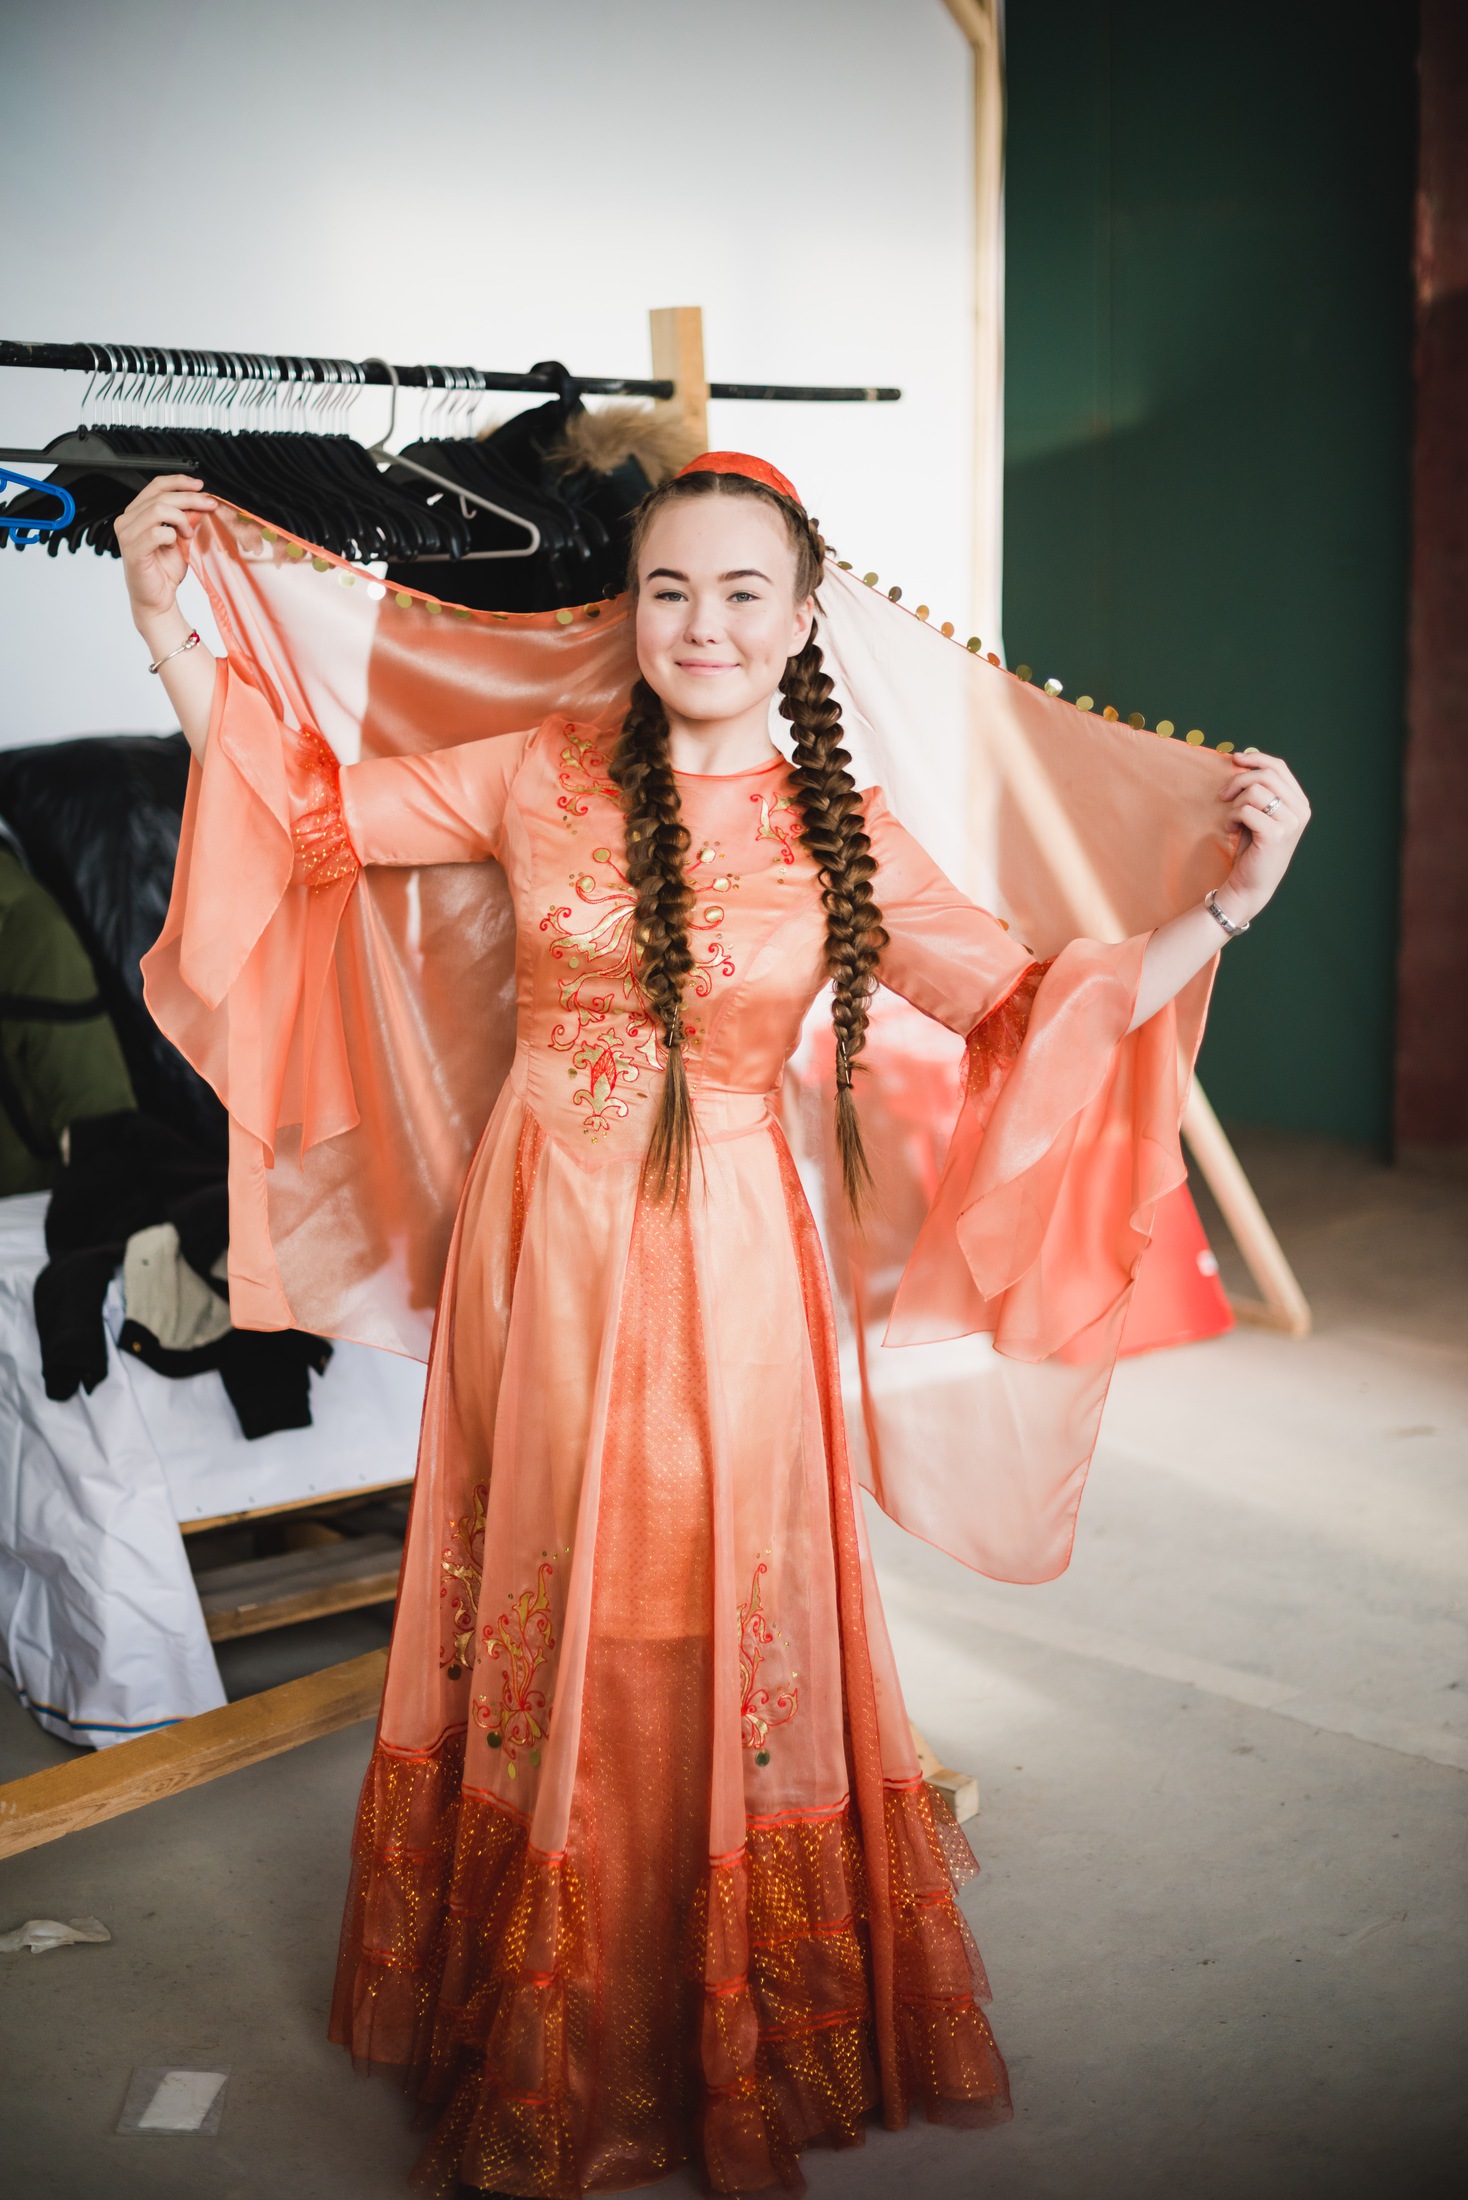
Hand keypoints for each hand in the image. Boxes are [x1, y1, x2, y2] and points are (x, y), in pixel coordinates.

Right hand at [116, 474, 217, 624]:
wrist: (158, 600)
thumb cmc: (165, 571)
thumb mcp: (180, 538)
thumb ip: (185, 519)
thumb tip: (201, 502)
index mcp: (136, 513)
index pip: (155, 486)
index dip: (178, 482)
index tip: (199, 486)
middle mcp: (127, 520)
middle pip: (160, 496)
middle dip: (189, 498)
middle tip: (209, 505)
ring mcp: (127, 535)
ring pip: (157, 509)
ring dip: (181, 518)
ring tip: (188, 534)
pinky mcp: (133, 550)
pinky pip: (157, 533)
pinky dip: (172, 536)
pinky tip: (176, 544)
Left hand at [1214, 749, 1310, 924]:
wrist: (1249, 884)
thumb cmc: (1250, 848)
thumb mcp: (1258, 813)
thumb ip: (1259, 789)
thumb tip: (1242, 758)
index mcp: (1299, 803)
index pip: (1279, 767)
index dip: (1256, 758)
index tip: (1234, 759)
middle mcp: (1300, 811)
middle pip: (1266, 775)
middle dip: (1239, 780)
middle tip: (1223, 795)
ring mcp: (1291, 823)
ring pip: (1255, 791)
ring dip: (1235, 803)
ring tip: (1231, 818)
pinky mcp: (1275, 834)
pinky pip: (1246, 810)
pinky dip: (1233, 816)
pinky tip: (1231, 828)